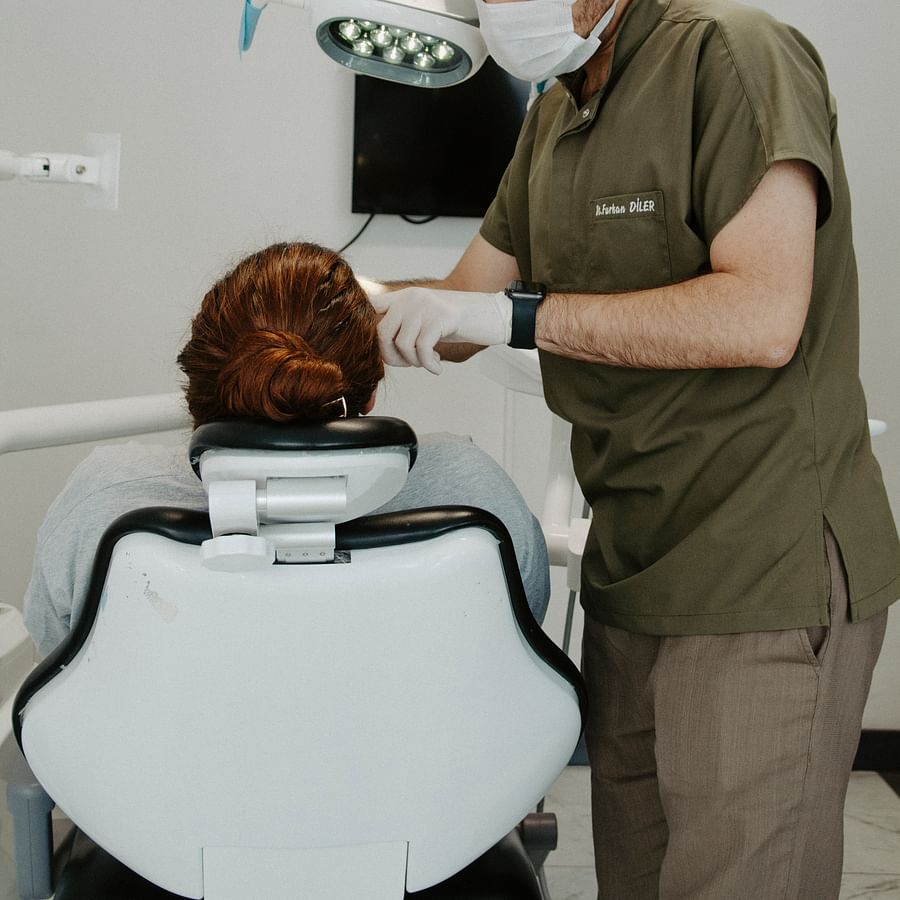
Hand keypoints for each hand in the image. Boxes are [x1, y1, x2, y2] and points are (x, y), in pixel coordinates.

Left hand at [372, 287, 511, 373]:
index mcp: (403, 297)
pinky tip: (437, 367)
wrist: (490, 314)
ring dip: (414, 362)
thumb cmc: (457, 322)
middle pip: (381, 333)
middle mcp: (410, 297)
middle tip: (410, 364)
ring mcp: (425, 305)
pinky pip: (422, 350)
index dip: (366, 329)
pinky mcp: (440, 317)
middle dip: (393, 357)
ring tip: (428, 362)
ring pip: (402, 344)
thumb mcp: (424, 319)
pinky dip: (429, 364)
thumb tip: (379, 350)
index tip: (378, 349)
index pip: (370, 306)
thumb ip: (402, 326)